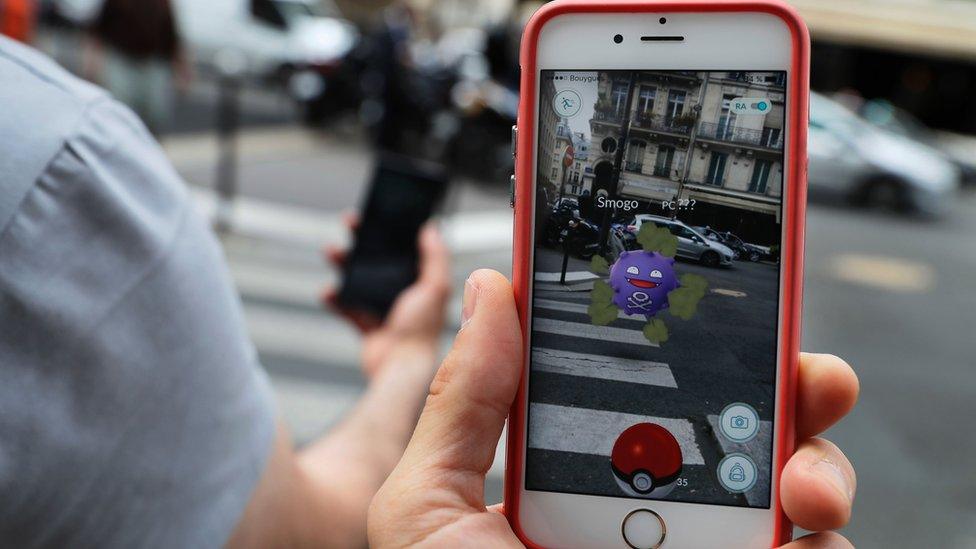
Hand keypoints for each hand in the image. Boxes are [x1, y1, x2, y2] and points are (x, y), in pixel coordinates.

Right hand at [322, 216, 450, 377]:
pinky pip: (347, 307)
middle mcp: (406, 293)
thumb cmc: (421, 330)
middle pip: (381, 259)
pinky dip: (336, 299)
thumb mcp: (434, 287)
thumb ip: (436, 256)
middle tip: (349, 223)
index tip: (378, 212)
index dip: (393, 229)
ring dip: (344, 264)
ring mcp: (386, 309)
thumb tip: (432, 228)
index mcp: (423, 281)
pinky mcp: (369, 326)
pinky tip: (328, 292)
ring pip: (361, 279)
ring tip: (331, 252)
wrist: (398, 367)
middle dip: (364, 240)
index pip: (407, 247)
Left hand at [367, 270, 859, 547]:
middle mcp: (647, 506)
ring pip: (790, 485)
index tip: (712, 295)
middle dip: (786, 386)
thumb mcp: (430, 508)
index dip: (683, 335)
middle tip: (807, 376)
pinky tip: (809, 539)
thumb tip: (495, 293)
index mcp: (577, 469)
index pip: (641, 383)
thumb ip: (461, 401)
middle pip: (735, 422)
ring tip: (805, 485)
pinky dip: (826, 544)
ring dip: (818, 465)